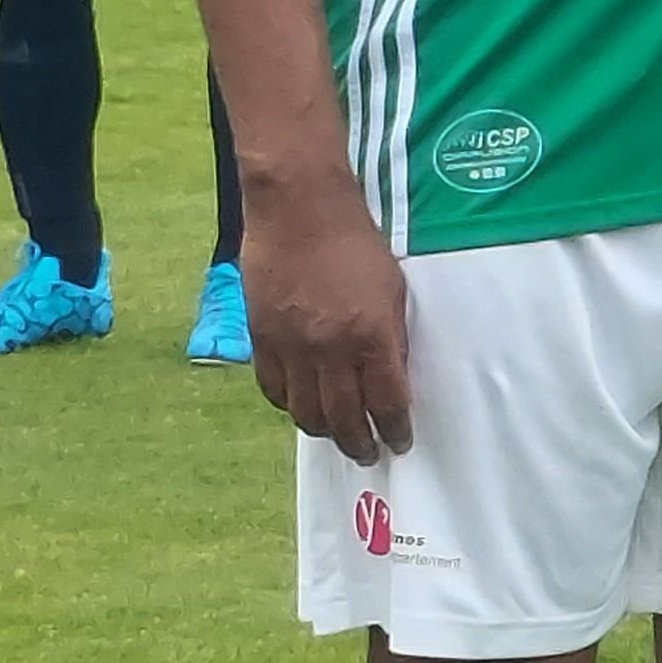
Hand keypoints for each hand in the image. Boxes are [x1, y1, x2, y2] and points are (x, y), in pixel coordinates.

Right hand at [246, 161, 413, 462]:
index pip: (387, 401)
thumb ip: (392, 337)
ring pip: (304, 411)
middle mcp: (330, 350)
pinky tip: (301, 407)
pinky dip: (288, 405)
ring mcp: (291, 347)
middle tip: (369, 453)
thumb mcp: (393, 289)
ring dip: (324, 431)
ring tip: (336, 437)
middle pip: (343, 417)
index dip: (395, 429)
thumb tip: (392, 377)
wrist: (299, 210)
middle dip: (359, 443)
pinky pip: (273, 389)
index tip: (400, 442)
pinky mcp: (260, 338)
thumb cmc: (357, 242)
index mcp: (371, 336)